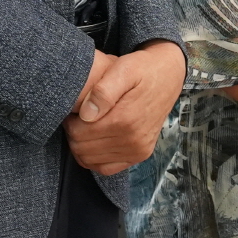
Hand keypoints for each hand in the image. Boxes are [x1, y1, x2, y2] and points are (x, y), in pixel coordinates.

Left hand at [63, 40, 183, 175]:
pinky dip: (95, 159)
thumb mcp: (123, 69)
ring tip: (85, 127)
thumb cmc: (142, 70)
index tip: (73, 111)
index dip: (70, 122)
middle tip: (77, 118)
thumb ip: (103, 91)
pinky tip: (94, 142)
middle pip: (83, 149)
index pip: (79, 134)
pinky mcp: (140, 155)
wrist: (167, 77)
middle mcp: (133, 140)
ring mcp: (138, 151)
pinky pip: (107, 169)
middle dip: (74, 134)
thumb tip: (86, 114)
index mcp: (125, 120)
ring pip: (91, 161)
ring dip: (82, 146)